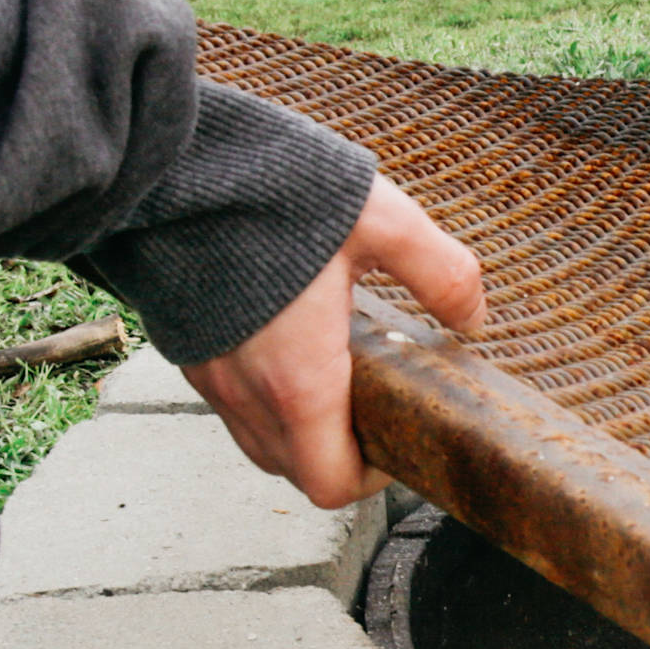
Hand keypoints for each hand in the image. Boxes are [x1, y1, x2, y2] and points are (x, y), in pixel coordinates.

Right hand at [182, 178, 485, 508]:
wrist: (176, 165)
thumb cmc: (274, 193)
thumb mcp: (383, 223)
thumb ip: (440, 272)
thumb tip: (472, 315)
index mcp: (299, 380)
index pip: (329, 484)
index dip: (370, 479)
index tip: (394, 443)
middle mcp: (244, 390)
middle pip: (292, 468)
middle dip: (337, 453)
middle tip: (372, 407)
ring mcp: (207, 372)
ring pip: (255, 439)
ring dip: (297, 428)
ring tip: (333, 376)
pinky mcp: (184, 345)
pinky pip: (226, 400)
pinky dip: (260, 396)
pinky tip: (288, 344)